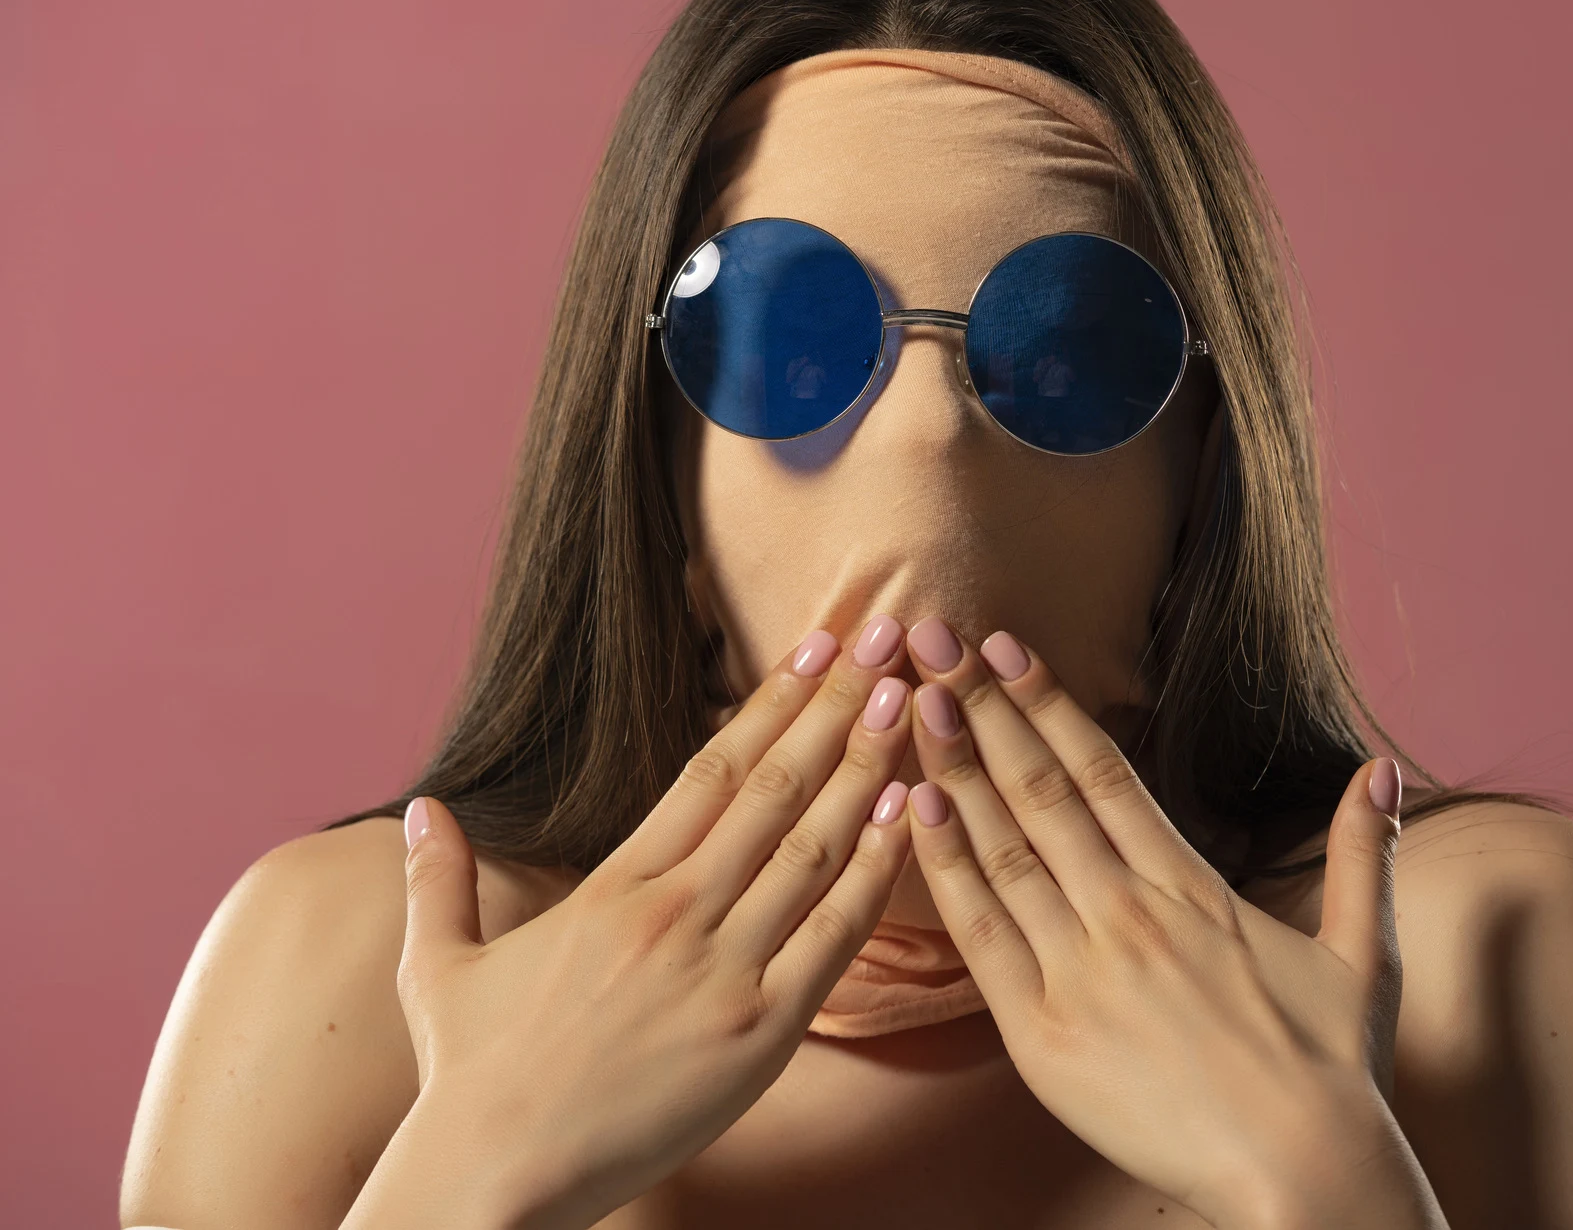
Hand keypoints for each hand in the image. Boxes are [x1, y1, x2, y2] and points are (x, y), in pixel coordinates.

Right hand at [349, 619, 918, 1229]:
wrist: (491, 1176)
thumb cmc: (469, 1077)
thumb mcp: (440, 966)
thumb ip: (439, 879)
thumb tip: (422, 808)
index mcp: (614, 886)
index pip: (710, 769)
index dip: (770, 701)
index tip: (816, 647)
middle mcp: (673, 911)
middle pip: (773, 786)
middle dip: (837, 706)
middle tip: (887, 639)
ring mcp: (720, 968)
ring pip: (811, 847)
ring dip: (865, 768)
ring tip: (909, 703)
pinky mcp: (758, 1031)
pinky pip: (833, 937)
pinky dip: (874, 873)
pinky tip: (906, 816)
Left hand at [899, 619, 1446, 1229]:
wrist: (1303, 1174)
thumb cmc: (1333, 1073)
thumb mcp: (1364, 953)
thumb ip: (1364, 852)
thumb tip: (1383, 770)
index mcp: (1194, 889)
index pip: (1106, 772)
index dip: (1050, 705)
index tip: (1007, 649)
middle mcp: (1131, 913)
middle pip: (1042, 791)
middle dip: (982, 709)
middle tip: (933, 639)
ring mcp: (1083, 971)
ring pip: (1005, 849)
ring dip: (954, 769)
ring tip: (911, 701)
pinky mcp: (1044, 1034)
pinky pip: (982, 936)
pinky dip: (947, 869)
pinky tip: (914, 809)